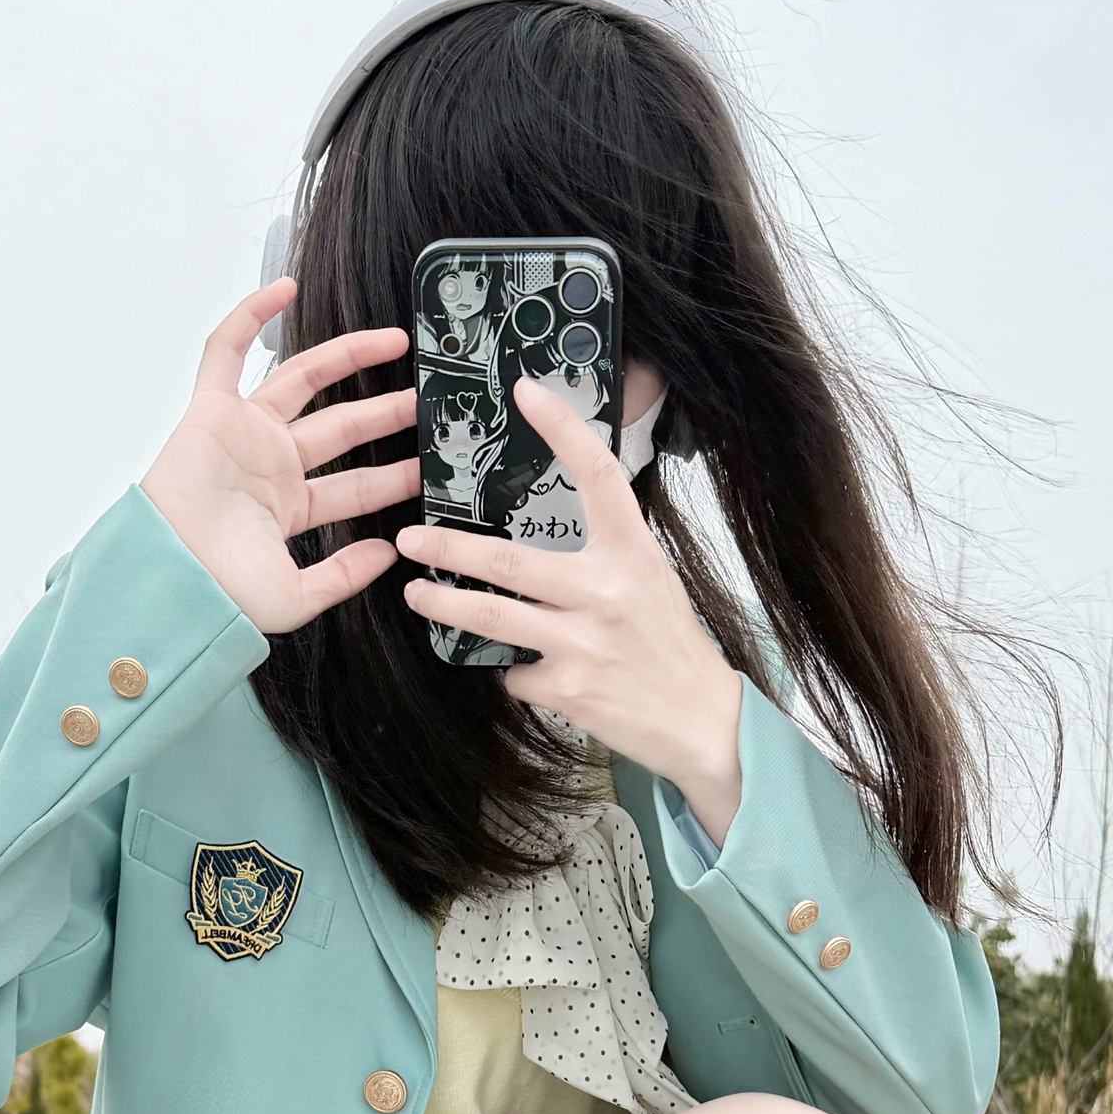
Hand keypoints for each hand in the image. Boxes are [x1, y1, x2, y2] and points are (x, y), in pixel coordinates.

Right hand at [140, 282, 416, 636]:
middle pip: (341, 428)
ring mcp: (243, 433)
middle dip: (384, 413)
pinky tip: (285, 288)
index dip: (393, 477)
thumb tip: (386, 553)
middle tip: (424, 398)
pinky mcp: (211, 410)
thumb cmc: (220, 592)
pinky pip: (226, 349)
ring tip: (394, 341)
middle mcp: (270, 466)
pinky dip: (250, 315)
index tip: (430, 467)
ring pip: (301, 380)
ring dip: (347, 357)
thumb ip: (344, 576)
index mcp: (288, 509)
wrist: (172, 577)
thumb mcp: (298, 598)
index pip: (354, 486)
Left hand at [397, 376, 744, 842]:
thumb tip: (539, 538)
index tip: (525, 392)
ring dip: (444, 604)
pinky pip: (516, 673)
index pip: (598, 474)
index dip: (561, 428)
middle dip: (449, 548)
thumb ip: (603, 555)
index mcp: (632, 553)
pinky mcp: (569, 688)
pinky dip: (514, 672)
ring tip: (417, 594)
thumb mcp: (650, 581)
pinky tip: (530, 673)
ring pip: (492, 616)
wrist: (701, 721)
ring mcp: (585, 641)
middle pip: (509, 560)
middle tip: (411, 539)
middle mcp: (607, 591)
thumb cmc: (670, 647)